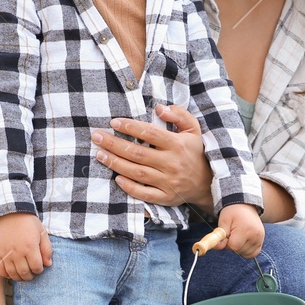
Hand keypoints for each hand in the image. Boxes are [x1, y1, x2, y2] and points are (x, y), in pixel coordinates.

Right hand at [0, 212, 50, 281]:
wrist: (11, 213)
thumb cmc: (29, 223)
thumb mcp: (42, 233)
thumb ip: (47, 249)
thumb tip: (48, 264)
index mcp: (30, 247)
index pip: (36, 267)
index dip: (39, 270)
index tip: (39, 267)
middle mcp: (17, 252)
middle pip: (25, 273)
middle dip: (30, 276)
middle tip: (32, 273)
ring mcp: (6, 253)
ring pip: (13, 274)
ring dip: (19, 278)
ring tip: (24, 274)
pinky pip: (0, 269)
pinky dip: (6, 275)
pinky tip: (12, 273)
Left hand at [95, 104, 214, 209]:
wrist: (208, 183)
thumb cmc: (195, 152)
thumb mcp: (193, 129)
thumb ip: (179, 114)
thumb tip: (159, 108)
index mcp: (177, 144)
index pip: (149, 133)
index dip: (130, 127)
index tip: (113, 123)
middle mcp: (171, 163)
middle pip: (137, 153)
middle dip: (114, 144)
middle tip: (96, 137)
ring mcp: (168, 182)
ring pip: (137, 172)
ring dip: (116, 163)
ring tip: (99, 155)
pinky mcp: (165, 197)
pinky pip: (144, 194)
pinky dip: (129, 187)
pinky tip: (116, 178)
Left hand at [218, 203, 264, 258]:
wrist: (244, 205)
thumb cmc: (232, 212)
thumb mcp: (224, 221)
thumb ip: (220, 235)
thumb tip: (217, 246)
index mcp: (245, 230)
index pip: (233, 246)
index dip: (227, 242)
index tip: (227, 234)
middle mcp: (255, 235)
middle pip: (239, 250)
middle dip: (233, 245)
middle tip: (232, 233)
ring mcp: (260, 238)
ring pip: (246, 253)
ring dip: (239, 248)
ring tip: (238, 236)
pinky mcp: (261, 240)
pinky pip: (253, 253)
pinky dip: (247, 250)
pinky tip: (243, 242)